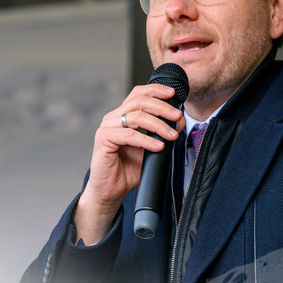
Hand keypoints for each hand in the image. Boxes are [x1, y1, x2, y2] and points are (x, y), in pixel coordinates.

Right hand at [73, 83, 183, 243]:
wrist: (111, 191)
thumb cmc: (128, 170)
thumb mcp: (151, 148)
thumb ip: (162, 134)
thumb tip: (179, 120)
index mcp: (122, 116)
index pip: (138, 94)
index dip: (155, 91)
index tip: (173, 94)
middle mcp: (113, 118)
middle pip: (139, 101)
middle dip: (162, 107)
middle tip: (177, 117)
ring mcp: (107, 128)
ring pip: (135, 116)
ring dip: (158, 124)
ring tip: (171, 135)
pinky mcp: (103, 140)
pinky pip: (129, 135)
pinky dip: (146, 140)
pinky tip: (158, 146)